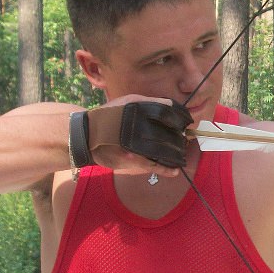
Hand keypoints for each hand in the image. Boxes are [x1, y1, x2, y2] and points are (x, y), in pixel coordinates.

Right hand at [75, 97, 191, 174]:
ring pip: (163, 150)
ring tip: (181, 154)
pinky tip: (175, 171)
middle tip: (183, 140)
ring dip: (175, 153)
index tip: (187, 122)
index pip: (167, 113)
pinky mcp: (132, 159)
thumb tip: (172, 106)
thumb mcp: (128, 102)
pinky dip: (165, 169)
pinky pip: (154, 165)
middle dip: (178, 138)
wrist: (87, 135)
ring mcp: (135, 144)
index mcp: (138, 110)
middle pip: (167, 134)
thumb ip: (151, 103)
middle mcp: (138, 127)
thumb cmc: (110, 116)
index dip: (180, 119)